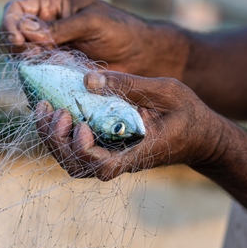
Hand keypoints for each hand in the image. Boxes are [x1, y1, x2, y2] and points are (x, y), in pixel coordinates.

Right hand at [2, 0, 187, 77]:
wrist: (140, 56)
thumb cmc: (120, 31)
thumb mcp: (91, 22)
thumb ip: (60, 28)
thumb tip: (25, 30)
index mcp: (54, 7)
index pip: (17, 9)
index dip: (10, 22)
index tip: (17, 39)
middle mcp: (49, 28)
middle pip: (16, 35)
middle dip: (17, 45)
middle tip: (31, 56)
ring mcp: (53, 50)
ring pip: (25, 57)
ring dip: (27, 64)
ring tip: (41, 68)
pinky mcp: (60, 71)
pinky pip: (41, 75)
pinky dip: (38, 79)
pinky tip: (45, 83)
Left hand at [35, 71, 222, 180]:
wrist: (199, 136)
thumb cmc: (188, 114)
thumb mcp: (166, 91)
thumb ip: (129, 85)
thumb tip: (88, 79)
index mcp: (139, 153)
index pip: (103, 168)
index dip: (84, 150)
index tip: (83, 124)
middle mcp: (121, 160)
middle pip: (77, 166)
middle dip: (57, 140)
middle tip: (52, 109)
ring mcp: (112, 156)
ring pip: (72, 161)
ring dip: (54, 138)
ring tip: (47, 108)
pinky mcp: (108, 148)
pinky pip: (76, 150)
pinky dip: (61, 133)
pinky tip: (56, 109)